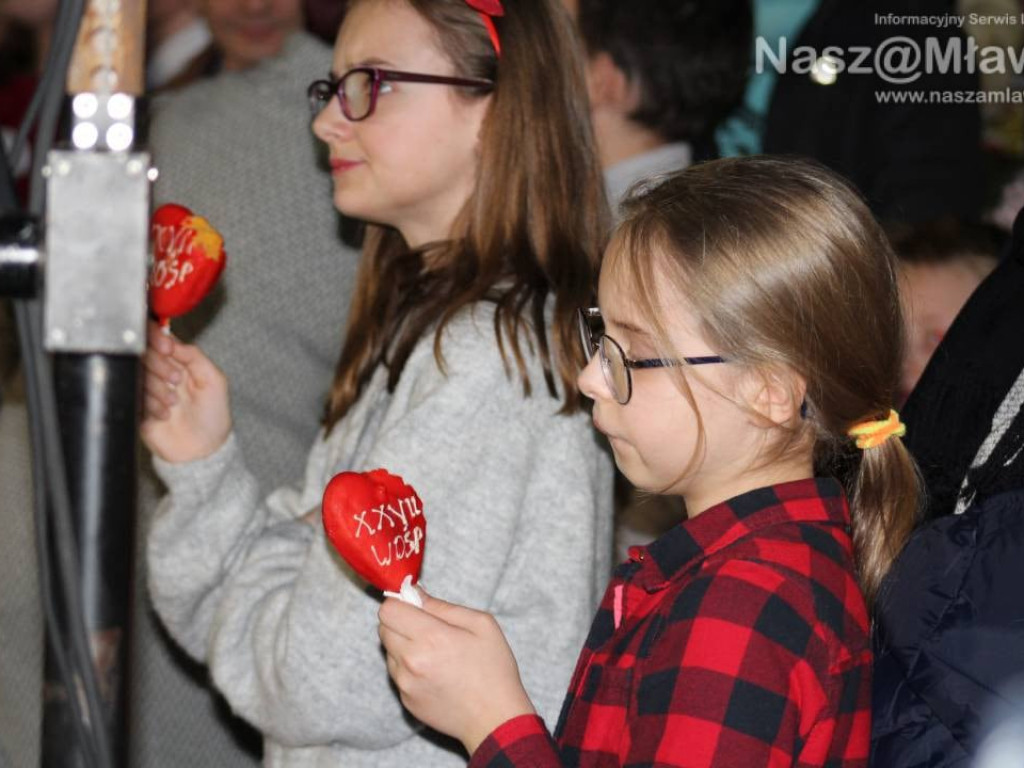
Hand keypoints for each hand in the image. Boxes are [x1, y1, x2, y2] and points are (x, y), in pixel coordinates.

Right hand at [141, 321, 230, 462]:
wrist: (203, 450)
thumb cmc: (213, 414)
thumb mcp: (214, 380)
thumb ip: (194, 356)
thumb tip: (170, 339)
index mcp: (177, 361)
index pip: (156, 338)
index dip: (157, 338)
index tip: (167, 349)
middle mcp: (159, 372)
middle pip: (142, 352)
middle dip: (159, 365)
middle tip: (176, 380)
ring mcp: (146, 390)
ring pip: (136, 374)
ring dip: (157, 388)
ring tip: (174, 402)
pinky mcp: (136, 407)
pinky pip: (132, 395)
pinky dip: (150, 404)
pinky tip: (165, 414)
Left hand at [378, 590, 535, 755]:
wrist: (496, 719)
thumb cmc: (494, 669)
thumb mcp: (480, 625)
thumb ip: (442, 606)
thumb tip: (415, 593)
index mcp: (430, 637)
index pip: (388, 610)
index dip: (400, 603)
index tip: (414, 605)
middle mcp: (411, 661)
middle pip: (383, 628)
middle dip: (400, 622)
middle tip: (426, 628)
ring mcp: (406, 684)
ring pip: (389, 651)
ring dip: (403, 646)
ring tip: (434, 654)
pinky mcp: (405, 700)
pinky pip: (397, 674)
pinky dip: (409, 668)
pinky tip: (434, 673)